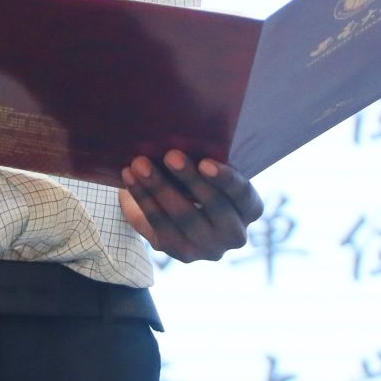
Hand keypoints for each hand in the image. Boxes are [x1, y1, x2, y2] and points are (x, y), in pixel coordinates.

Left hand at [118, 150, 263, 262]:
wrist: (176, 205)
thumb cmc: (197, 176)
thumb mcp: (209, 168)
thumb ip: (206, 156)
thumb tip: (187, 127)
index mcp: (250, 208)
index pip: (243, 194)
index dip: (225, 179)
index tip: (204, 162)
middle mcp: (235, 234)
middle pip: (213, 206)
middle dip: (189, 179)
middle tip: (170, 155)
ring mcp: (209, 248)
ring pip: (183, 217)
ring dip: (158, 187)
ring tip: (140, 163)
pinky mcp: (182, 253)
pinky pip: (159, 225)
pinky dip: (143, 198)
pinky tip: (130, 178)